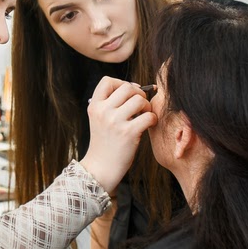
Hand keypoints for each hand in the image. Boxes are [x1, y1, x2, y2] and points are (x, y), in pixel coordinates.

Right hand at [79, 77, 156, 192]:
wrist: (101, 167)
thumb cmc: (105, 142)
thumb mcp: (99, 119)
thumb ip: (111, 103)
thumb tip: (137, 87)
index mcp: (94, 106)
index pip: (107, 80)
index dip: (121, 83)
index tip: (128, 94)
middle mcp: (103, 111)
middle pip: (127, 87)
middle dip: (138, 93)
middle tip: (141, 105)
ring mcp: (115, 122)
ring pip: (139, 99)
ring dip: (147, 106)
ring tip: (144, 116)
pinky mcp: (128, 133)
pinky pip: (148, 116)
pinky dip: (152, 119)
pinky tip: (149, 125)